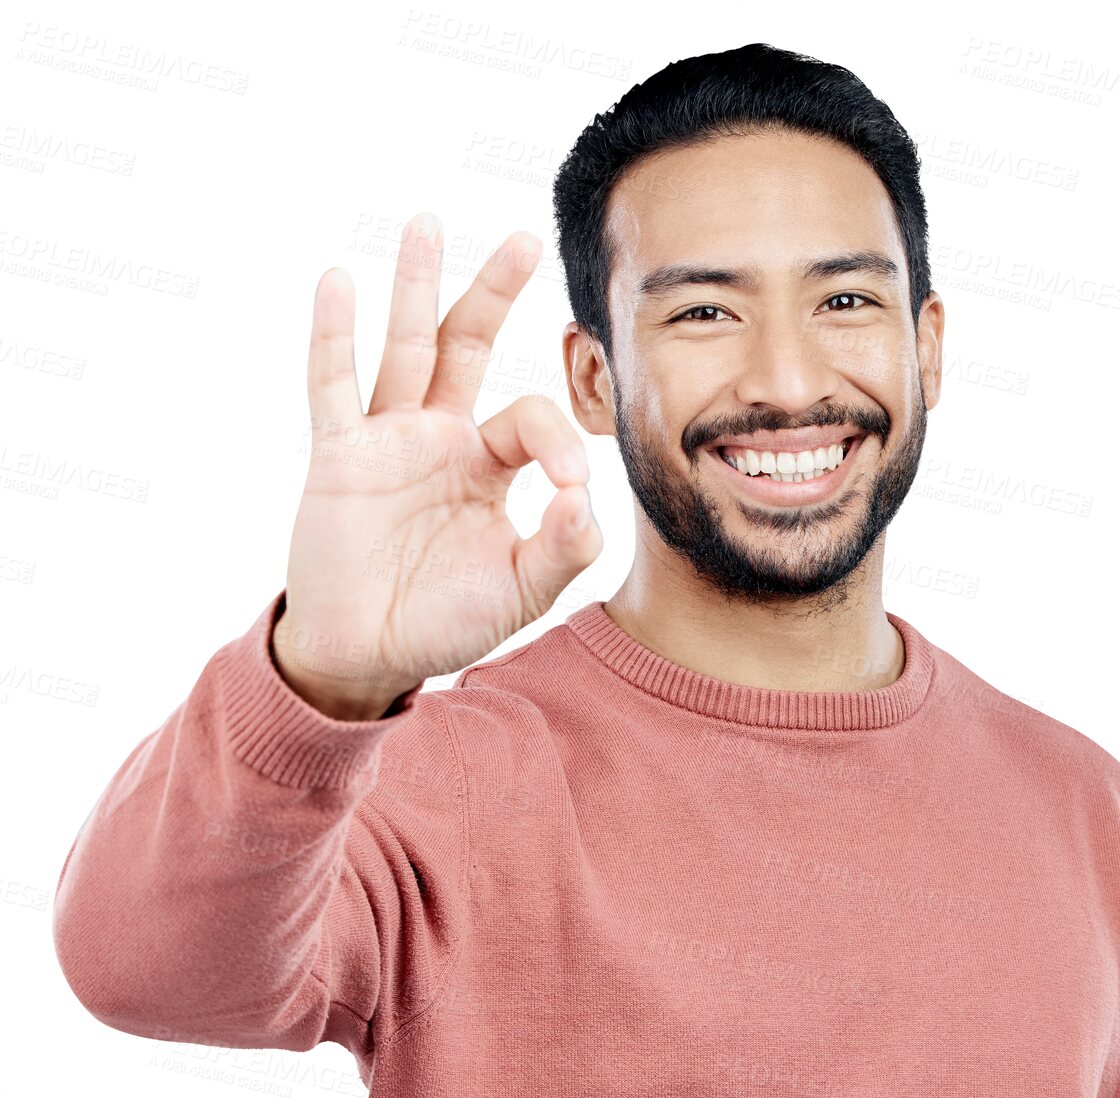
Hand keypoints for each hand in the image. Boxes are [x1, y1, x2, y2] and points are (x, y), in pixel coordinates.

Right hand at [273, 213, 601, 718]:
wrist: (369, 655)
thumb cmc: (446, 622)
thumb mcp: (522, 591)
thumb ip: (564, 549)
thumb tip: (588, 496)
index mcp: (489, 466)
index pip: (530, 418)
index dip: (556, 437)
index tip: (569, 483)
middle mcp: (440, 439)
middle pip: (468, 347)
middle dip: (493, 293)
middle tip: (524, 239)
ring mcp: (387, 442)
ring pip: (404, 349)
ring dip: (415, 287)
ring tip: (426, 223)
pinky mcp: (339, 458)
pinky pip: (333, 388)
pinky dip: (333, 337)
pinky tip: (338, 282)